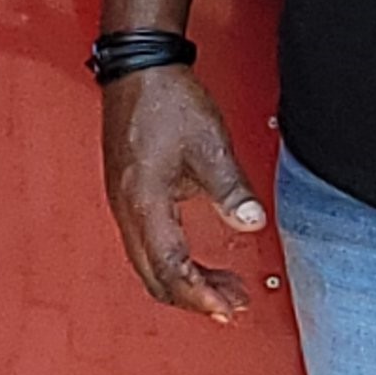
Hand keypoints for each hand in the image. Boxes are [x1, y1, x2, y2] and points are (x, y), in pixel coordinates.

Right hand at [102, 66, 266, 322]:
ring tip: (222, 286)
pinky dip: (171, 262)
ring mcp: (123, 202)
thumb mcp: (210, 145)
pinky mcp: (127, 193)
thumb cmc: (166, 99)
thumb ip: (232, 190)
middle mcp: (127, 209)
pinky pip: (145, 244)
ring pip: (147, 264)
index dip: (201, 295)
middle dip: (194, 298)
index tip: (228, 306)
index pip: (170, 271)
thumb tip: (252, 223)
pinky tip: (195, 258)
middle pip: (154, 278)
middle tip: (231, 305)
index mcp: (144, 203)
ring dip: (184, 281)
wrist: (138, 68)